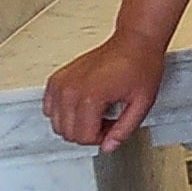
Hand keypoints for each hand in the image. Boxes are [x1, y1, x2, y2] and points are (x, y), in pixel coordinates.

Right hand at [42, 36, 166, 150]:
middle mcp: (70, 90)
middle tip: (108, 119)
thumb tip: (109, 147)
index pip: (84, 137)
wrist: (134, 42)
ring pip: (56, 123)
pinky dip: (63, 112)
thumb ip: (124, 129)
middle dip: (89, 132)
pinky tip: (83, 105)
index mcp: (91, 97)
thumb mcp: (142, 103)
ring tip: (97, 112)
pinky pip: (49, 108)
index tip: (113, 126)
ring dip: (76, 123)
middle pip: (68, 133)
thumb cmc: (140, 66)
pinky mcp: (57, 79)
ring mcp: (61, 83)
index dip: (102, 137)